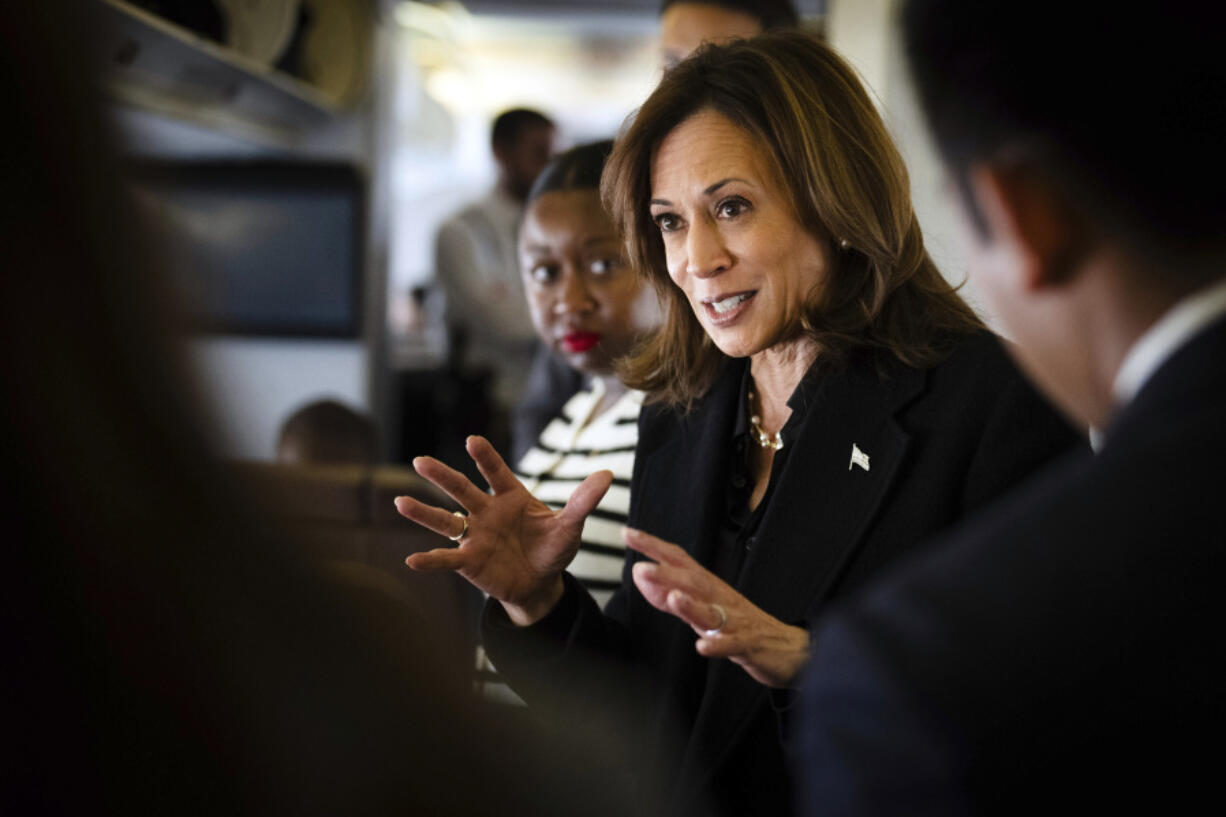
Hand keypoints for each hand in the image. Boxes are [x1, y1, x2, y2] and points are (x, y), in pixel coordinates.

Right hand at [394, 435, 612, 625]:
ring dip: (423, 513)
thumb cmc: (552, 548)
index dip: (486, 457)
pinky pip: (447, 559)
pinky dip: (430, 560)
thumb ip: (583, 501)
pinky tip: (410, 561)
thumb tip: (607, 475)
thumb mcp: (571, 525)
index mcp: (511, 496)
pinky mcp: (468, 561)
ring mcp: (474, 536)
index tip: (472, 440)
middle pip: (461, 490)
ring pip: (445, 521)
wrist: (541, 582)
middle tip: (420, 461)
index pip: (496, 472)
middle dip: (442, 476)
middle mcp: (486, 511)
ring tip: (399, 502)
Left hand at [624, 528, 810, 688]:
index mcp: (708, 587)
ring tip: (672, 598)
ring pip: (711, 611)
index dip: (654, 547)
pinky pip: (732, 643)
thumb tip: (640, 576)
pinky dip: (717, 644)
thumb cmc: (740, 624)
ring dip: (690, 605)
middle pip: (693, 581)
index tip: (629, 534)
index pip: (679, 560)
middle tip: (640, 568)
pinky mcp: (748, 644)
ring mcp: (735, 620)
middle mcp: (720, 598)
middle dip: (666, 574)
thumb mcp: (701, 609)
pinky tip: (702, 645)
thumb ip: (670, 596)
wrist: (788, 647)